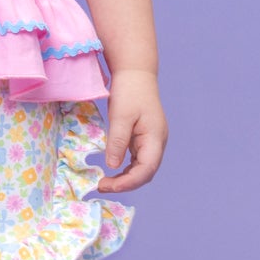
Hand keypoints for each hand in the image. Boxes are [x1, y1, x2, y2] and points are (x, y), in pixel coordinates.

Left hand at [96, 68, 166, 191]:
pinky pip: (137, 159)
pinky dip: (126, 168)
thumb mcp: (120, 116)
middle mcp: (157, 143)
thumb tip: (112, 166)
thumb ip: (117, 141)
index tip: (107, 186)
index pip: (146, 169)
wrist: (136, 74)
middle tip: (102, 186)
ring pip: (142, 168)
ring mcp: (152, 141)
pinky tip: (113, 171)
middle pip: (145, 172)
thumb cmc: (129, 92)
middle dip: (125, 183)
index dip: (128, 182)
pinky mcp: (144, 138)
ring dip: (126, 178)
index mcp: (156, 138)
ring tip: (105, 182)